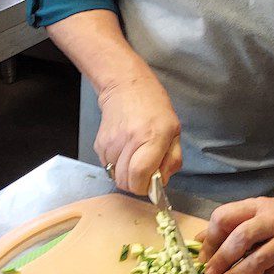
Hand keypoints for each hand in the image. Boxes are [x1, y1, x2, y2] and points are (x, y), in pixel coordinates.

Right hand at [95, 74, 181, 195]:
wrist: (126, 86)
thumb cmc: (153, 107)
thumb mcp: (174, 130)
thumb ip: (172, 159)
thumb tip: (161, 182)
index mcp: (153, 136)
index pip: (140, 176)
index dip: (145, 186)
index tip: (150, 181)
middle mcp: (130, 140)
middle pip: (125, 181)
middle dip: (135, 183)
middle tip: (143, 170)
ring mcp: (112, 142)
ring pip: (115, 176)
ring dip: (125, 172)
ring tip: (133, 154)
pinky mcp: (99, 143)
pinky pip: (107, 166)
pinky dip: (115, 163)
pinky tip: (123, 148)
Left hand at [197, 185, 273, 273]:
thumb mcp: (261, 207)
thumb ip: (233, 221)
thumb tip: (202, 239)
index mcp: (258, 205)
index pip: (227, 217)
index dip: (211, 237)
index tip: (203, 254)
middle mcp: (272, 221)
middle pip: (241, 238)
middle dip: (222, 259)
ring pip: (257, 261)